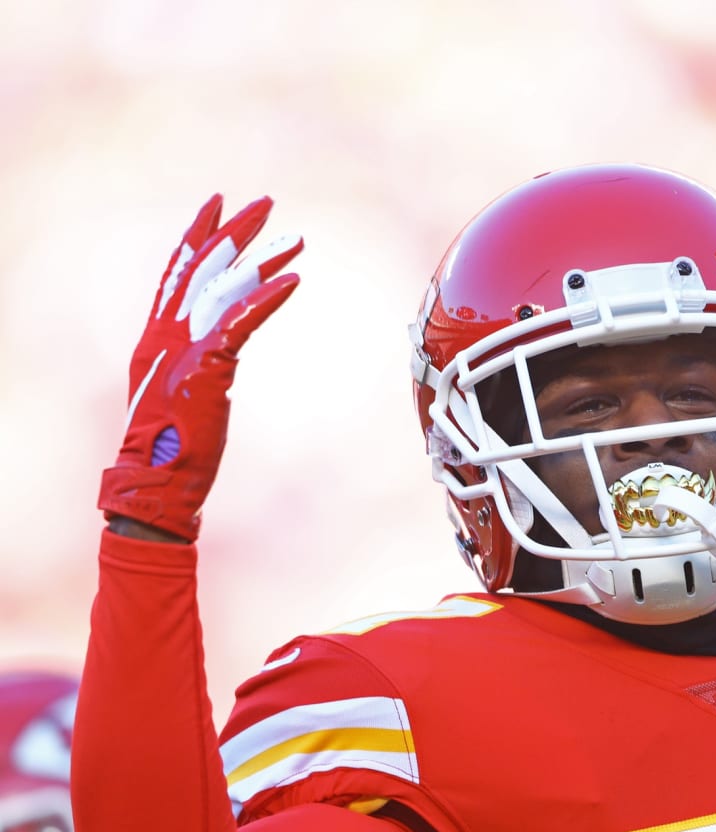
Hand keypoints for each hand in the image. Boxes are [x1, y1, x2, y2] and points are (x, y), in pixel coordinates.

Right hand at [98, 195, 302, 539]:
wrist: (158, 483)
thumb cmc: (175, 447)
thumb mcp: (185, 391)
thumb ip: (199, 360)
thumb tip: (221, 348)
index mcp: (158, 337)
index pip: (179, 272)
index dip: (199, 235)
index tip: (220, 204)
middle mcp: (167, 334)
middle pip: (203, 267)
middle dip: (236, 233)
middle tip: (266, 203)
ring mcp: (185, 350)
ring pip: (225, 289)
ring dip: (262, 260)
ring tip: (296, 240)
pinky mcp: (207, 369)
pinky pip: (240, 324)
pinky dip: (266, 300)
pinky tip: (293, 282)